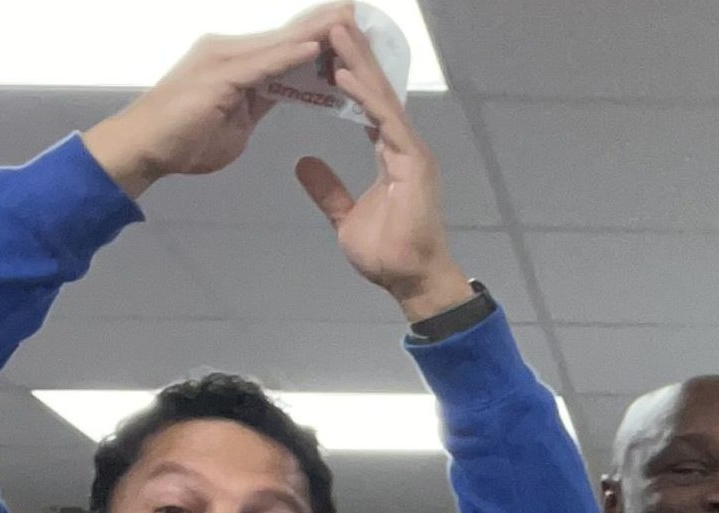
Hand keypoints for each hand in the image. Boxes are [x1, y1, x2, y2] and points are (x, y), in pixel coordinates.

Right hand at [82, 6, 348, 198]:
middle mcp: (231, 50)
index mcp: (237, 61)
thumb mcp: (239, 118)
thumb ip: (260, 98)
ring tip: (349, 18)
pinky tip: (315, 49)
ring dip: (316, 31)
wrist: (145, 147)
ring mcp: (223, 59)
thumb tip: (282, 89)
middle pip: (287, 35)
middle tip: (358, 8)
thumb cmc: (186, 138)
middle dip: (323, 22)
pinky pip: (263, 65)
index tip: (350, 25)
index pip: (285, 44)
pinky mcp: (220, 77)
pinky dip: (289, 56)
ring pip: (280, 43)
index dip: (318, 34)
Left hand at [295, 20, 472, 320]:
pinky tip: (345, 76)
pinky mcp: (413, 165)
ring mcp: (412, 154)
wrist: (410, 280)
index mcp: (390, 153)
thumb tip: (304, 165)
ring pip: (381, 98)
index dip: (347, 72)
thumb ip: (328, 189)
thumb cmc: (388, 255)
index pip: (367, 103)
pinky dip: (366, 98)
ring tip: (336, 30)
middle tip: (332, 16)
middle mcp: (404, 147)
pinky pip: (386, 124)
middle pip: (375, 91)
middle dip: (353, 54)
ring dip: (358, 64)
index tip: (326, 44)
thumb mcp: (345, 216)